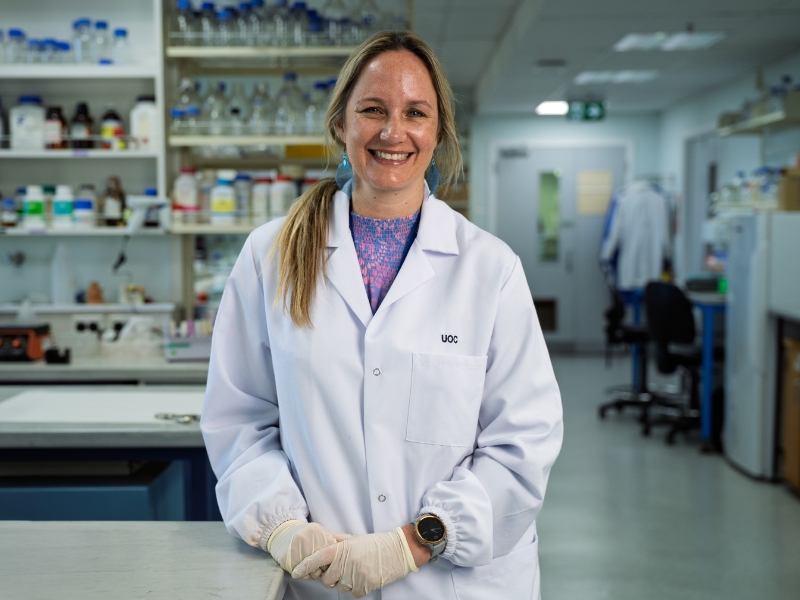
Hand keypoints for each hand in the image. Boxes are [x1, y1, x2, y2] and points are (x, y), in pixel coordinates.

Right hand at [266, 520, 350, 578]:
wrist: (282, 532)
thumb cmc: (306, 533)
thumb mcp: (322, 531)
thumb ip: (338, 536)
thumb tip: (354, 540)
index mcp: (318, 533)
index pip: (330, 554)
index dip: (330, 562)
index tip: (328, 562)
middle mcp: (307, 539)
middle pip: (320, 564)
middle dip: (321, 569)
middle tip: (319, 567)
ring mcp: (295, 548)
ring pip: (310, 571)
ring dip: (311, 573)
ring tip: (311, 568)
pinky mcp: (287, 558)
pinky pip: (299, 573)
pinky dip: (302, 574)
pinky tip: (302, 568)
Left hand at [292, 527, 417, 597]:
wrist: (398, 551)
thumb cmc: (375, 544)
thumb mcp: (354, 540)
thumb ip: (337, 544)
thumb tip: (321, 548)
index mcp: (343, 549)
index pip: (318, 558)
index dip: (305, 566)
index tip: (296, 572)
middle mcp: (346, 563)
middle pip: (327, 579)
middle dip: (331, 576)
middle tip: (342, 568)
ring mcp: (355, 576)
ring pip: (339, 588)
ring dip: (344, 582)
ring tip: (356, 570)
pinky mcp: (364, 587)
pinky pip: (352, 593)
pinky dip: (356, 588)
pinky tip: (363, 577)